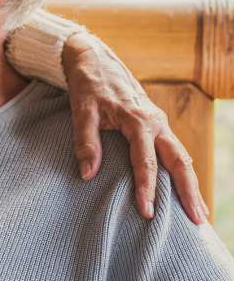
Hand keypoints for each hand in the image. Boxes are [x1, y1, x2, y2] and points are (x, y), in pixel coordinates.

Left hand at [63, 33, 207, 224]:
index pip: (145, 161)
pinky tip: (185, 188)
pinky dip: (182, 170)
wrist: (94, 58)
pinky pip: (174, 150)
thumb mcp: (81, 111)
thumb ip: (85, 141)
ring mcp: (159, 122)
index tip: (147, 212)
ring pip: (182, 156)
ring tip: (199, 212)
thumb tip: (88, 174)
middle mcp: (155, 121)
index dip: (146, 188)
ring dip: (191, 183)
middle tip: (197, 221)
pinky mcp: (156, 123)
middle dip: (188, 191)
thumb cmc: (87, 85)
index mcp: (138, 119)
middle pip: (179, 161)